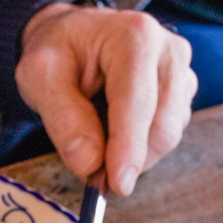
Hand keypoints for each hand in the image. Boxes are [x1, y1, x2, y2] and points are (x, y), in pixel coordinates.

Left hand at [16, 3, 196, 195]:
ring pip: (167, 136)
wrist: (74, 37)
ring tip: (96, 135)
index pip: (138, 103)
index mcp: (135, 37)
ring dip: (132, 153)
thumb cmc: (57, 53)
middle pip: (161, 127)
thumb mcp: (40, 77)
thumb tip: (89, 163)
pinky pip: (167, 134)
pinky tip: (114, 130)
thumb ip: (63, 119)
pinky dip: (139, 146)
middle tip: (89, 169)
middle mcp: (169, 50)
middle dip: (127, 157)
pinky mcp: (183, 91)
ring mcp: (182, 71)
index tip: (119, 184)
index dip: (129, 148)